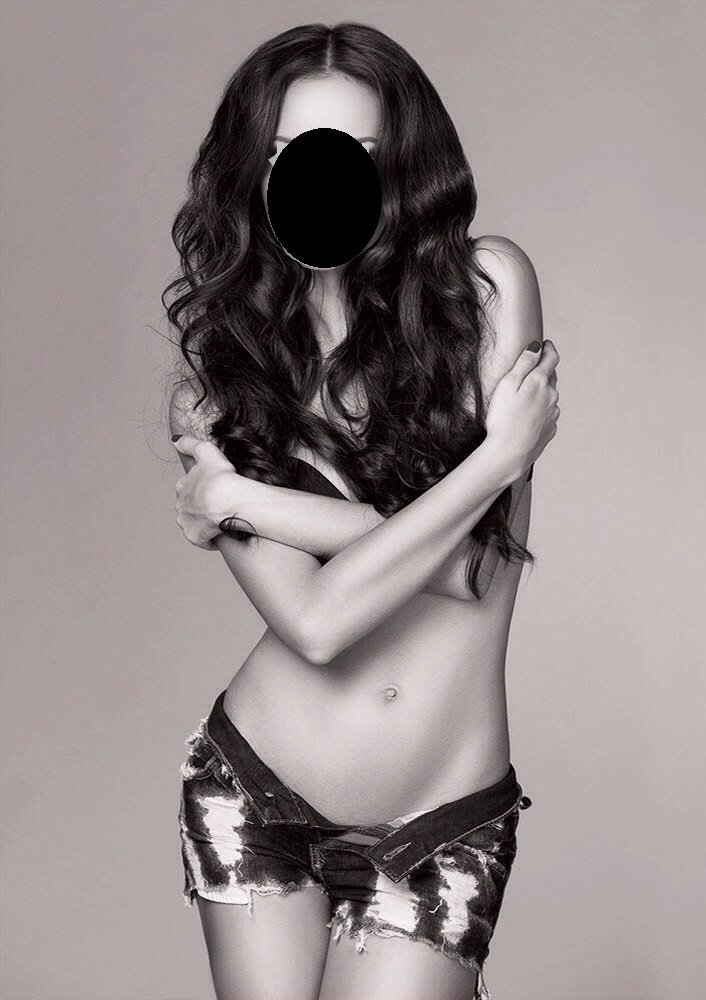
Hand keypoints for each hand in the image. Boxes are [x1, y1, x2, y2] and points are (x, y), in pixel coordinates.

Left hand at [172, 436, 243, 549]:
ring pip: (195, 523)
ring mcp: (185, 522)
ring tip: (222, 519)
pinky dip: (210, 537)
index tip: (216, 491)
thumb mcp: (206, 450)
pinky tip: (222, 531)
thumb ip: (189, 443)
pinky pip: (202, 539)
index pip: (189, 489)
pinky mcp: (194, 537)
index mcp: (182, 486)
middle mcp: (179, 505)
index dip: (203, 490)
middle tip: (221, 506)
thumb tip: (175, 440)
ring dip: (205, 522)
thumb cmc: (221, 476)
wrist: (229, 500)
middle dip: (202, 508)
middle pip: (191, 507)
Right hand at [485, 339, 560, 478]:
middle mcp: (552, 396)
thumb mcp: (508, 384)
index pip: (551, 358)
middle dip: (544, 371)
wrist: (509, 453)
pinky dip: (541, 411)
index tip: (546, 344)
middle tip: (532, 370)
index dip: (549, 349)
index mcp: (540, 382)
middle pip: (551, 377)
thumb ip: (524, 362)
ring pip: (550, 397)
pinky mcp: (549, 430)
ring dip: (542, 393)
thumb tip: (536, 346)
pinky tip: (528, 417)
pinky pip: (547, 415)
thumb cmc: (503, 419)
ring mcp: (552, 414)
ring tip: (526, 397)